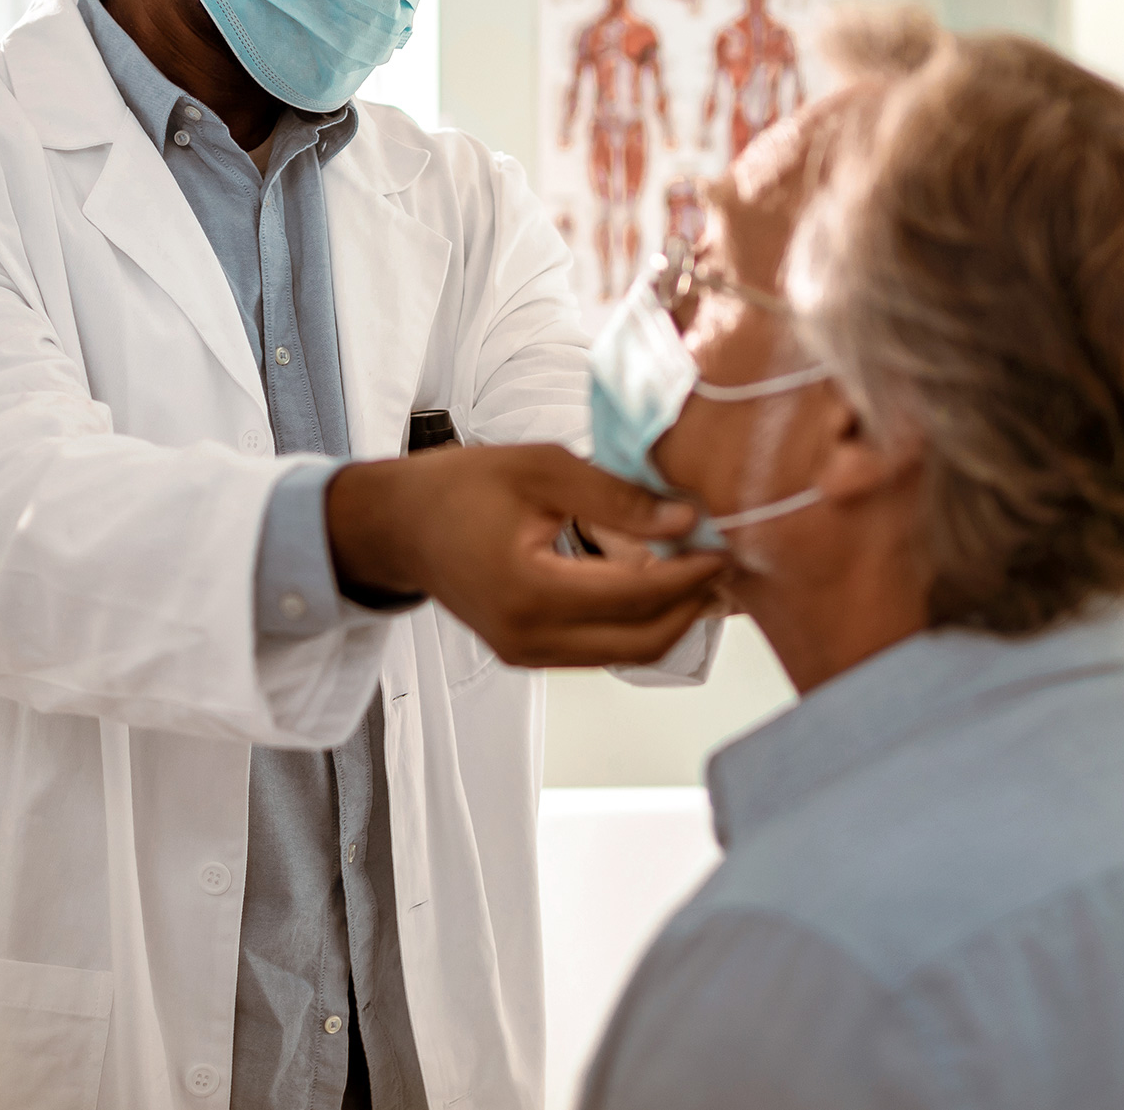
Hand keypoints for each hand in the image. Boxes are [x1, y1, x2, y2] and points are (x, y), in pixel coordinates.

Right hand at [325, 445, 729, 666]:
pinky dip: (637, 622)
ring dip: (669, 618)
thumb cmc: (456, 489)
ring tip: (700, 572)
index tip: (724, 545)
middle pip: (641, 641)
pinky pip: (600, 649)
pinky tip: (657, 583)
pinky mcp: (528, 653)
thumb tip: (685, 518)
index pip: (635, 597)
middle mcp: (529, 637)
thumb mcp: (541, 470)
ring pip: (625, 653)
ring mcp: (527, 654)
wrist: (397, 526)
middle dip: (691, 606)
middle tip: (726, 565)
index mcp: (530, 592)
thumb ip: (616, 496)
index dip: (689, 574)